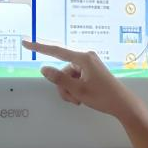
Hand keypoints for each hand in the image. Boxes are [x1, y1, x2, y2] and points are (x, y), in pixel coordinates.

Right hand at [22, 41, 143, 120]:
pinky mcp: (90, 71)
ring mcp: (88, 64)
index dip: (39, 47)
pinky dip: (75, 89)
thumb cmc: (103, 97)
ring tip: (79, 100)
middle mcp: (85, 58)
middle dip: (63, 86)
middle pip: (62, 70)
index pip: (56, 51)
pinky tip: (82, 98)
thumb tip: (44, 68)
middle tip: (73, 99)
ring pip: (67, 77)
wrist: (123, 104)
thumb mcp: (78, 90)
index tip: (25, 43)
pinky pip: (75, 79)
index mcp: (83, 58)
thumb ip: (59, 79)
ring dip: (69, 90)